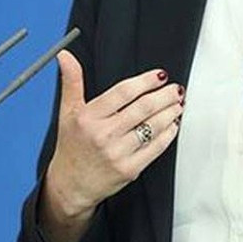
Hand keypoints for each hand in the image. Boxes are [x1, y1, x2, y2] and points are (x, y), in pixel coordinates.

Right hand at [40, 50, 183, 241]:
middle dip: (164, 96)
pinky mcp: (129, 170)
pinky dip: (168, 134)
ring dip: (170, 113)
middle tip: (175, 89)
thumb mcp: (66, 112)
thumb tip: (65, 56)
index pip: (123, 92)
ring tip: (177, 103)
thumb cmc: (71, 146)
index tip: (160, 75)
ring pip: (152, 127)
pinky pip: (155, 149)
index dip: (145, 81)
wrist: (70, 185)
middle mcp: (103, 135)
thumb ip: (71, 81)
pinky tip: (173, 125)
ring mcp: (117, 154)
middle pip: (142, 108)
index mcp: (88, 117)